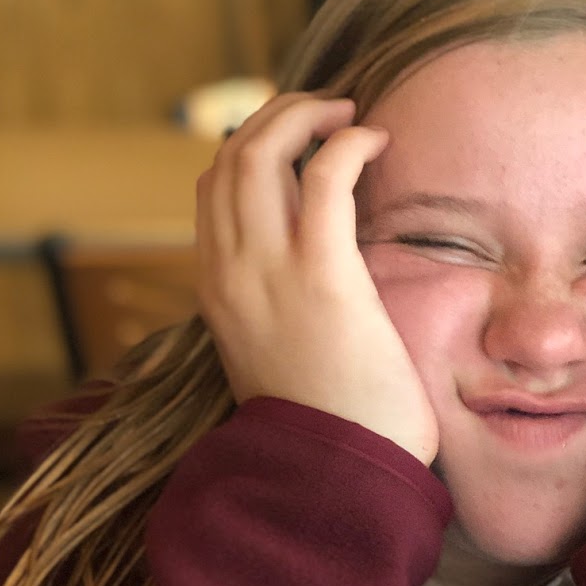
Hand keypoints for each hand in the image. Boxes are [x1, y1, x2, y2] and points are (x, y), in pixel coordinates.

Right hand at [196, 92, 438, 465]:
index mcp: (216, 293)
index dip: (250, 150)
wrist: (338, 475)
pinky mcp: (320, 272)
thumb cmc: (331, 426)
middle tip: (326, 111)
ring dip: (305, 115)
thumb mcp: (283, 361)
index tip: (296, 143)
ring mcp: (267, 270)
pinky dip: (346, 142)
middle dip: (277, 116)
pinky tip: (375, 141)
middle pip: (230, 156)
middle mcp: (229, 273)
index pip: (211, 191)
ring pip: (261, 151)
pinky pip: (323, 176)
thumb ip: (282, 313)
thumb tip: (318, 286)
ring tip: (349, 113)